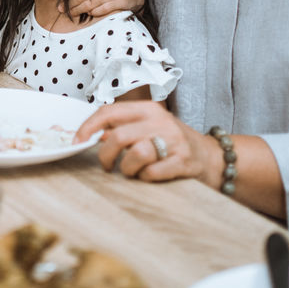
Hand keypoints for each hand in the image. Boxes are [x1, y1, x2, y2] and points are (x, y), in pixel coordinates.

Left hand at [75, 101, 222, 183]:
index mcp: (147, 109)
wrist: (211, 157)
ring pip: (135, 154)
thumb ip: (122, 127)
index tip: (77, 141)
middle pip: (118, 137)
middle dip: (106, 156)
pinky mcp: (183, 162)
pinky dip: (144, 178)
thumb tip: (91, 134)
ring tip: (132, 171)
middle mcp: (160, 121)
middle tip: (107, 165)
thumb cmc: (172, 142)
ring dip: (126, 169)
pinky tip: (149, 176)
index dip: (88, 127)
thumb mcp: (148, 126)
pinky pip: (152, 173)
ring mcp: (173, 141)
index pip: (108, 112)